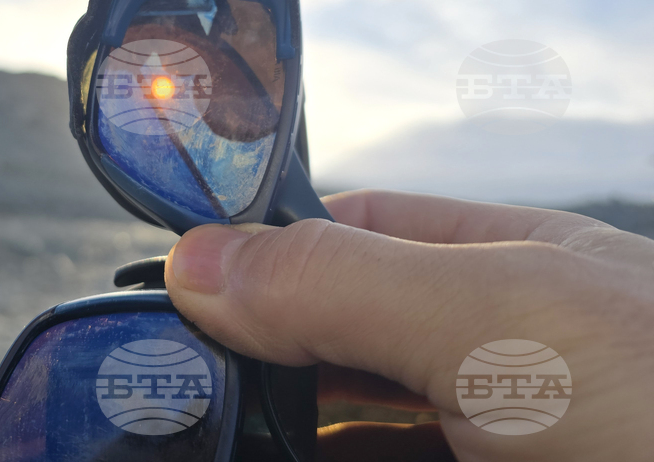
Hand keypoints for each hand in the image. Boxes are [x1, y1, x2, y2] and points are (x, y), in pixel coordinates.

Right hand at [165, 190, 653, 461]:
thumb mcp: (505, 321)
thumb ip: (347, 282)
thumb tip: (200, 260)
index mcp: (505, 271)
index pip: (354, 233)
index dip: (266, 246)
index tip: (179, 282)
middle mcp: (488, 362)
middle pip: (334, 345)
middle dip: (253, 358)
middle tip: (167, 387)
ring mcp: (480, 446)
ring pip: (344, 435)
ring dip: (268, 436)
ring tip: (192, 440)